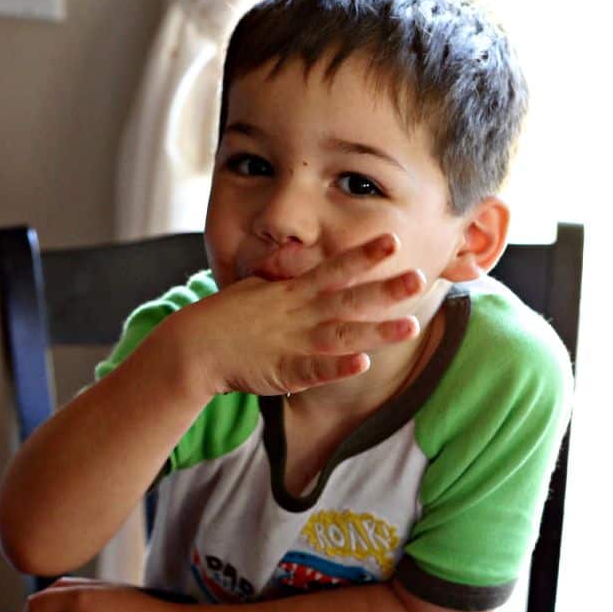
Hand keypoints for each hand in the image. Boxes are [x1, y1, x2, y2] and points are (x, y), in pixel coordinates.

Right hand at [186, 233, 425, 396]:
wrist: (193, 347)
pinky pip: (315, 370)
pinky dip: (338, 368)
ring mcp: (294, 342)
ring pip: (343, 335)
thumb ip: (283, 271)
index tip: (394, 240)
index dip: (365, 255)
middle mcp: (300, 313)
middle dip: (385, 290)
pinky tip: (362, 364)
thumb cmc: (227, 316)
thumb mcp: (257, 286)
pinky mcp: (284, 371)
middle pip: (350, 299)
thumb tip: (299, 253)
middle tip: (419, 278)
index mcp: (295, 291)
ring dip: (376, 332)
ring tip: (410, 327)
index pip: (336, 268)